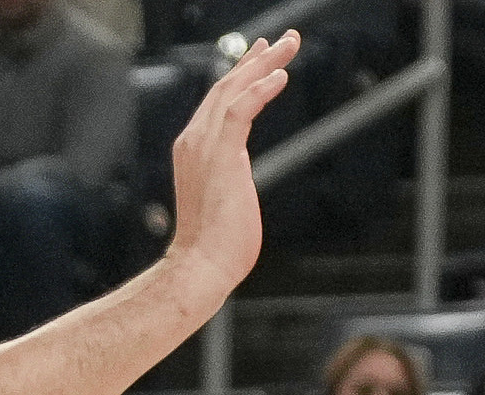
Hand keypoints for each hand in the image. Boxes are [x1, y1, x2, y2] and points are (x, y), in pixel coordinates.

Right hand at [158, 28, 298, 298]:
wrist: (201, 265)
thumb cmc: (216, 243)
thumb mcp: (223, 195)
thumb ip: (229, 172)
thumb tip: (238, 169)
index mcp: (194, 147)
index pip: (219, 99)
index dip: (244, 73)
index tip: (264, 56)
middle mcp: (194, 139)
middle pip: (227, 85)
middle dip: (258, 59)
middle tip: (286, 38)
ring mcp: (203, 145)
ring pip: (234, 89)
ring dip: (264, 64)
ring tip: (290, 45)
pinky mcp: (220, 155)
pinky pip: (240, 110)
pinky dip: (260, 89)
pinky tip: (280, 75)